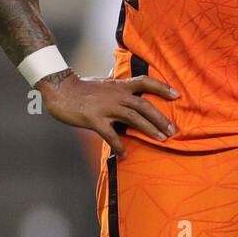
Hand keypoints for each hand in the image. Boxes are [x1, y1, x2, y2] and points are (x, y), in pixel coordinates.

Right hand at [39, 70, 179, 157]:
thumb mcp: (104, 82)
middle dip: (160, 118)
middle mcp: (116, 95)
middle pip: (144, 105)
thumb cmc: (81, 87)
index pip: (145, 82)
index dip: (162, 87)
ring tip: (160, 139)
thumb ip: (117, 84)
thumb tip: (125, 82)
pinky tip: (124, 154)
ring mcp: (106, 107)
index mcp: (120, 85)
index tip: (177, 94)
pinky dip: (119, 145)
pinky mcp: (94, 119)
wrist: (60, 89)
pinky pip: (110, 134)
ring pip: (133, 118)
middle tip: (172, 130)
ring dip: (148, 129)